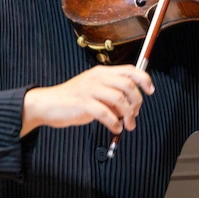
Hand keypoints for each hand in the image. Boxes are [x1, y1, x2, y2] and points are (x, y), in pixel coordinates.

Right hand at [20, 65, 154, 136]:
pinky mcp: (83, 103)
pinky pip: (106, 113)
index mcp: (101, 72)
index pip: (129, 70)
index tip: (150, 90)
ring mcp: (89, 89)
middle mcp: (97, 77)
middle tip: (135, 114)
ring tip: (128, 125)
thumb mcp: (95, 92)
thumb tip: (131, 107)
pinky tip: (115, 128)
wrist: (48, 104)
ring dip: (128, 115)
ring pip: (119, 99)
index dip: (144, 79)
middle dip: (137, 101)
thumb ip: (112, 96)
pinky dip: (115, 122)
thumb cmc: (73, 99)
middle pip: (127, 84)